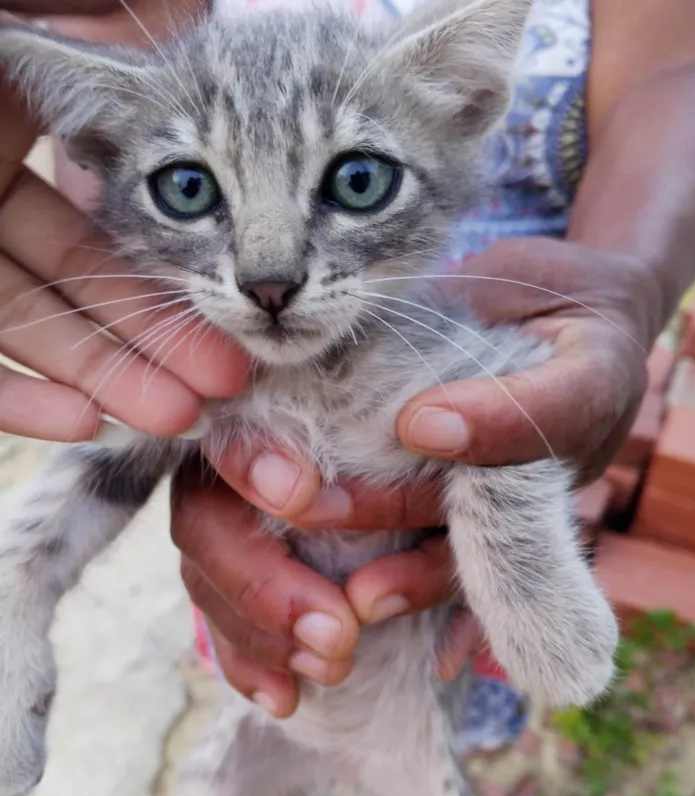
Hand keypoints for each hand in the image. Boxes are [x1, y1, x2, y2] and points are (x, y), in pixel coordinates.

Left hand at [0, 0, 244, 440]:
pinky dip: (16, 395)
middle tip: (226, 381)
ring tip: (177, 417)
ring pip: (25, 328)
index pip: (102, 200)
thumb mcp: (8, 1)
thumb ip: (89, 5)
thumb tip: (195, 7)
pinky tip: (84, 421)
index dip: (173, 255)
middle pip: (78, 277)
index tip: (238, 298)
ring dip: (104, 377)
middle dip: (156, 333)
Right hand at [173, 236, 654, 715]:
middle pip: (211, 512)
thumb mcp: (566, 372)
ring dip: (258, 630)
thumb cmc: (557, 362)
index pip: (243, 416)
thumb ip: (514, 405)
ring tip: (323, 668)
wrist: (562, 360)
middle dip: (261, 578)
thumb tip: (428, 429)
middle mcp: (286, 443)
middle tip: (332, 634)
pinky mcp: (306, 555)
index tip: (303, 496)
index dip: (252, 459)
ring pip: (218, 569)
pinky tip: (287, 695)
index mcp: (326, 378)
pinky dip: (260, 655)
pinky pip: (251, 608)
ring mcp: (282, 503)